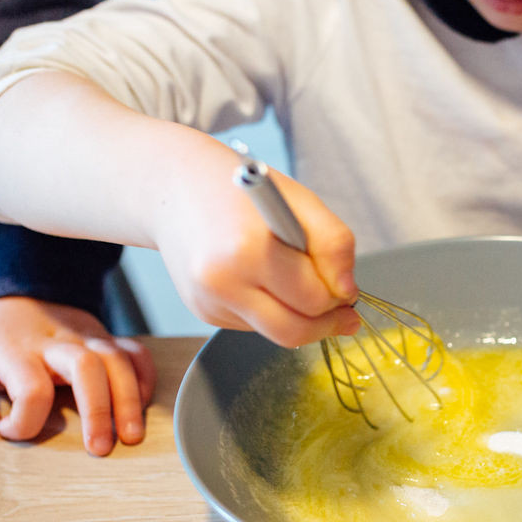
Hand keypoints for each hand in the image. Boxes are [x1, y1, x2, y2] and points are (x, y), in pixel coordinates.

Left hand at [0, 297, 156, 455]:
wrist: (21, 291)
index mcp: (17, 349)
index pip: (31, 389)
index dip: (24, 421)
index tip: (9, 431)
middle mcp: (58, 341)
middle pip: (87, 368)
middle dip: (98, 411)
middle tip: (99, 448)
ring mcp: (88, 336)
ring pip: (118, 361)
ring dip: (129, 401)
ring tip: (131, 437)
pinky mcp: (109, 336)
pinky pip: (136, 353)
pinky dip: (145, 380)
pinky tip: (141, 407)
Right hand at [146, 140, 360, 347]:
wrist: (173, 187)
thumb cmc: (240, 190)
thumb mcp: (300, 202)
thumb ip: (334, 245)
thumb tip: (346, 290)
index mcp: (247, 249)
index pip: (314, 299)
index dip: (340, 296)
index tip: (348, 289)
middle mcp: (220, 282)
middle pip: (295, 331)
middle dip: (326, 322)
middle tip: (341, 307)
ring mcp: (208, 301)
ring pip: (276, 333)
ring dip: (298, 316)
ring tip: (298, 281)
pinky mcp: (202, 311)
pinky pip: (254, 326)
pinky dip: (271, 310)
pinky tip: (262, 279)